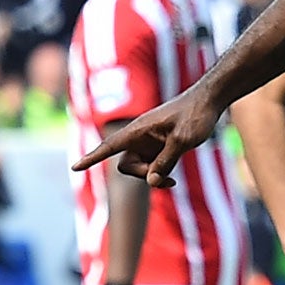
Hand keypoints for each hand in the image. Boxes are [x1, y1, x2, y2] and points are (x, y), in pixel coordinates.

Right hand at [73, 87, 221, 187]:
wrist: (210, 101)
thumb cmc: (196, 115)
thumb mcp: (183, 140)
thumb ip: (166, 161)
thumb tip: (150, 182)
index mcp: (138, 130)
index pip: (109, 147)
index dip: (92, 158)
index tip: (74, 167)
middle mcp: (140, 138)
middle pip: (125, 165)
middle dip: (141, 176)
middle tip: (166, 180)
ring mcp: (149, 144)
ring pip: (140, 169)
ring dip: (153, 178)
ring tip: (172, 182)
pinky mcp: (160, 149)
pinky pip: (152, 168)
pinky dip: (159, 176)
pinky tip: (172, 181)